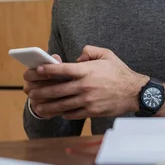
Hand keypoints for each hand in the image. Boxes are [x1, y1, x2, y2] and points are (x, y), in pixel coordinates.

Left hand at [28, 46, 149, 119]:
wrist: (135, 92)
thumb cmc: (120, 72)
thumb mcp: (107, 54)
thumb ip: (89, 51)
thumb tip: (77, 57)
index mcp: (87, 70)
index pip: (62, 70)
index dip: (47, 70)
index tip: (35, 70)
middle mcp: (85, 86)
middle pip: (57, 90)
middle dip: (40, 91)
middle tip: (29, 91)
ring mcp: (88, 100)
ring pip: (62, 104)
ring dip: (46, 105)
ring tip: (36, 105)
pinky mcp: (91, 111)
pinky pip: (72, 113)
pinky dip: (62, 113)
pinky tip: (55, 112)